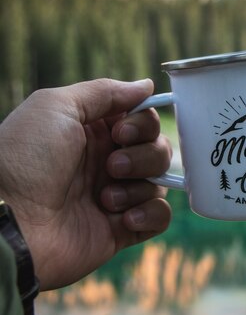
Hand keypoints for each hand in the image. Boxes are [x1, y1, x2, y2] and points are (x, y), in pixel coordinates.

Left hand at [0, 79, 171, 290]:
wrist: (9, 221)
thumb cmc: (25, 158)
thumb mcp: (57, 106)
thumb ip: (105, 92)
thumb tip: (146, 85)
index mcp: (94, 132)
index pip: (144, 120)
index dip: (143, 124)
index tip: (120, 134)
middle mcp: (108, 162)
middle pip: (158, 149)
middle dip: (144, 156)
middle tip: (111, 167)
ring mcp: (116, 196)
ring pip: (160, 182)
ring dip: (138, 187)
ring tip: (104, 199)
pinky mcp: (121, 229)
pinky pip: (159, 217)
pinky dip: (150, 215)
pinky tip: (123, 219)